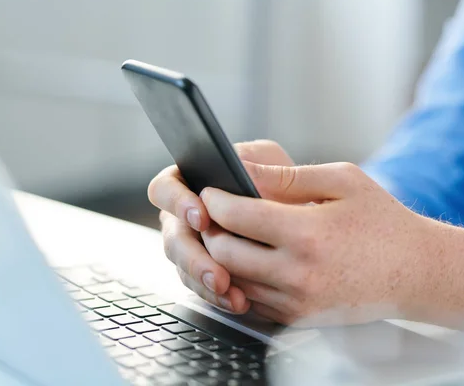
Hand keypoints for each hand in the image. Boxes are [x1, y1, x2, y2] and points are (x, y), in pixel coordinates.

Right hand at [148, 140, 294, 312]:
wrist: (299, 215)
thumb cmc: (278, 181)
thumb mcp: (272, 162)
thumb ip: (257, 165)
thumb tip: (243, 171)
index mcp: (189, 182)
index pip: (165, 189)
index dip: (177, 203)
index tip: (201, 217)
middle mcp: (183, 216)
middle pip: (171, 237)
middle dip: (192, 257)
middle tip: (215, 269)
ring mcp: (192, 246)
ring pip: (183, 267)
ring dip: (204, 280)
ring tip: (229, 290)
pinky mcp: (205, 271)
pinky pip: (201, 287)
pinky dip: (218, 296)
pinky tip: (237, 300)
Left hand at [199, 162, 434, 324]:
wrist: (417, 273)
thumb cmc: (383, 222)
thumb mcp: (343, 181)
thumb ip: (288, 174)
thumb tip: (243, 167)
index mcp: (307, 233)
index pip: (236, 215)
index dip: (215, 200)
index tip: (210, 190)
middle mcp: (299, 273)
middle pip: (224, 251)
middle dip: (210, 229)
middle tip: (214, 213)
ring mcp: (298, 302)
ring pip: (233, 279)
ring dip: (223, 256)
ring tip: (232, 233)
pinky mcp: (300, 318)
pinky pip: (252, 300)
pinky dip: (243, 279)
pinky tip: (252, 259)